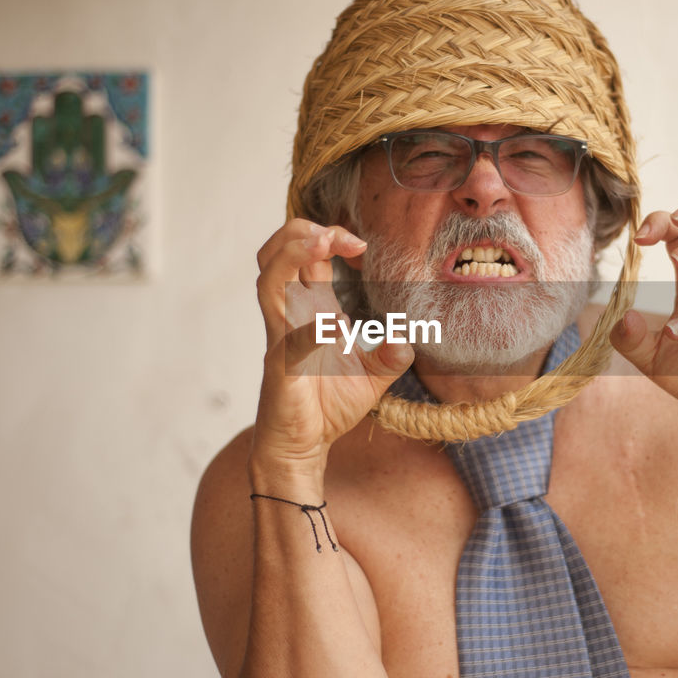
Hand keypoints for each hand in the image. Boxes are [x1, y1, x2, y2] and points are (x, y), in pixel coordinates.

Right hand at [250, 219, 412, 487]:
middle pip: (276, 252)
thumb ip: (392, 355)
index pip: (307, 254)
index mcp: (313, 309)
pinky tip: (333, 324)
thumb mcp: (374, 377)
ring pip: (268, 277)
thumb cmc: (328, 407)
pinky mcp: (280, 361)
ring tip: (323, 242)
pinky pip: (287, 331)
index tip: (361, 245)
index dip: (330, 236)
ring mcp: (281, 334)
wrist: (302, 447)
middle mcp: (292, 314)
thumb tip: (409, 338)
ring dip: (292, 253)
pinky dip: (308, 320)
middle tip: (337, 235)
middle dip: (302, 231)